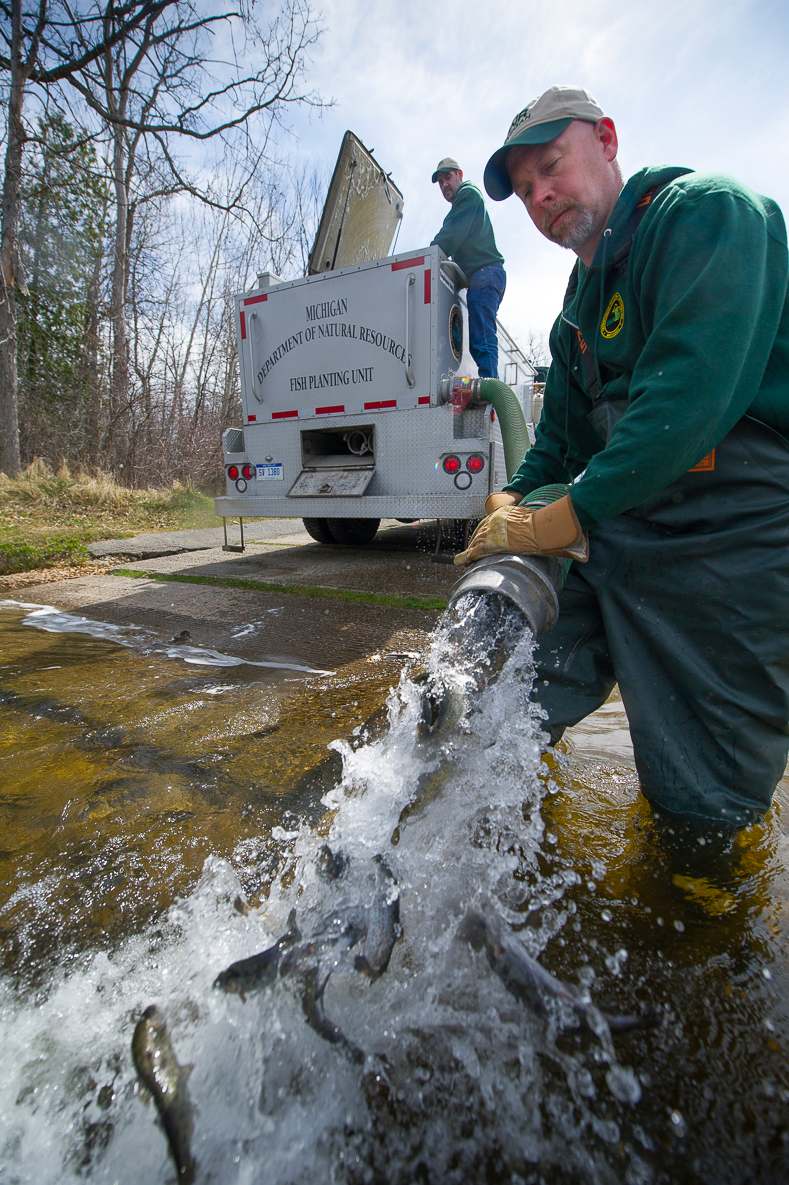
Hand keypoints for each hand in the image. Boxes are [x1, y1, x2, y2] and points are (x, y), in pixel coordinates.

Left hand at [454, 494, 587, 566]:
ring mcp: (491, 531)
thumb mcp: (536, 519)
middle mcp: (494, 520)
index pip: (488, 523)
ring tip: (463, 560)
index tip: (479, 540)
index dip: (483, 533)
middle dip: (474, 542)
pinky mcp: (490, 542)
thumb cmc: (546, 525)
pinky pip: (475, 550)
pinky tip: (460, 562)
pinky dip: (466, 556)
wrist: (544, 527)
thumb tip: (552, 539)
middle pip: (479, 532)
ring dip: (470, 551)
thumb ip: (536, 526)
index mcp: (504, 513)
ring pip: (476, 541)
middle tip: (469, 552)